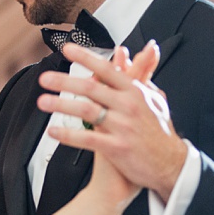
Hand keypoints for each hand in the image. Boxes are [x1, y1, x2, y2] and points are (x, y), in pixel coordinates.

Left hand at [38, 40, 189, 199]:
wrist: (171, 165)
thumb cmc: (160, 132)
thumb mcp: (154, 99)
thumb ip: (139, 75)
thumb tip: (125, 54)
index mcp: (135, 91)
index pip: (107, 69)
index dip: (85, 57)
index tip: (67, 50)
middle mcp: (129, 106)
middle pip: (92, 88)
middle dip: (64, 82)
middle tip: (45, 79)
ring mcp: (123, 126)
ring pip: (87, 111)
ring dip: (61, 105)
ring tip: (43, 102)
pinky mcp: (118, 147)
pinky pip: (88, 139)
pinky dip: (68, 135)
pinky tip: (53, 131)